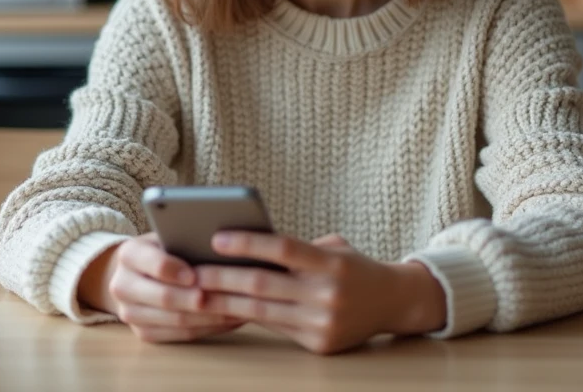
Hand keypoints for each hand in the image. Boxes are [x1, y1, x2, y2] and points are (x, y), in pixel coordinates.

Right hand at [88, 233, 245, 342]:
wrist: (136, 273)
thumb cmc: (163, 248)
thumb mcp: (167, 235)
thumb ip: (184, 238)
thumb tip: (222, 242)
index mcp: (128, 255)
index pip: (154, 264)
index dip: (176, 270)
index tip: (197, 273)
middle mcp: (122, 286)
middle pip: (164, 297)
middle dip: (197, 298)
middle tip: (226, 297)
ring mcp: (130, 313)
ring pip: (175, 320)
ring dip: (210, 316)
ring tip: (238, 308)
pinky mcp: (144, 333)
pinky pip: (180, 335)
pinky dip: (209, 328)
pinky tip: (230, 320)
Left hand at [194, 232, 446, 354]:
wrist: (392, 301)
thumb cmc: (352, 266)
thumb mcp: (332, 247)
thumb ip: (296, 249)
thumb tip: (244, 245)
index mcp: (331, 262)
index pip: (282, 247)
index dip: (247, 242)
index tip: (215, 237)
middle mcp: (327, 293)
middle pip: (263, 283)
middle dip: (221, 276)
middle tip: (190, 269)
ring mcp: (323, 322)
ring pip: (261, 310)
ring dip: (224, 301)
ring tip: (197, 292)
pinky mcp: (319, 344)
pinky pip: (274, 328)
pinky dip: (247, 317)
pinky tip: (224, 310)